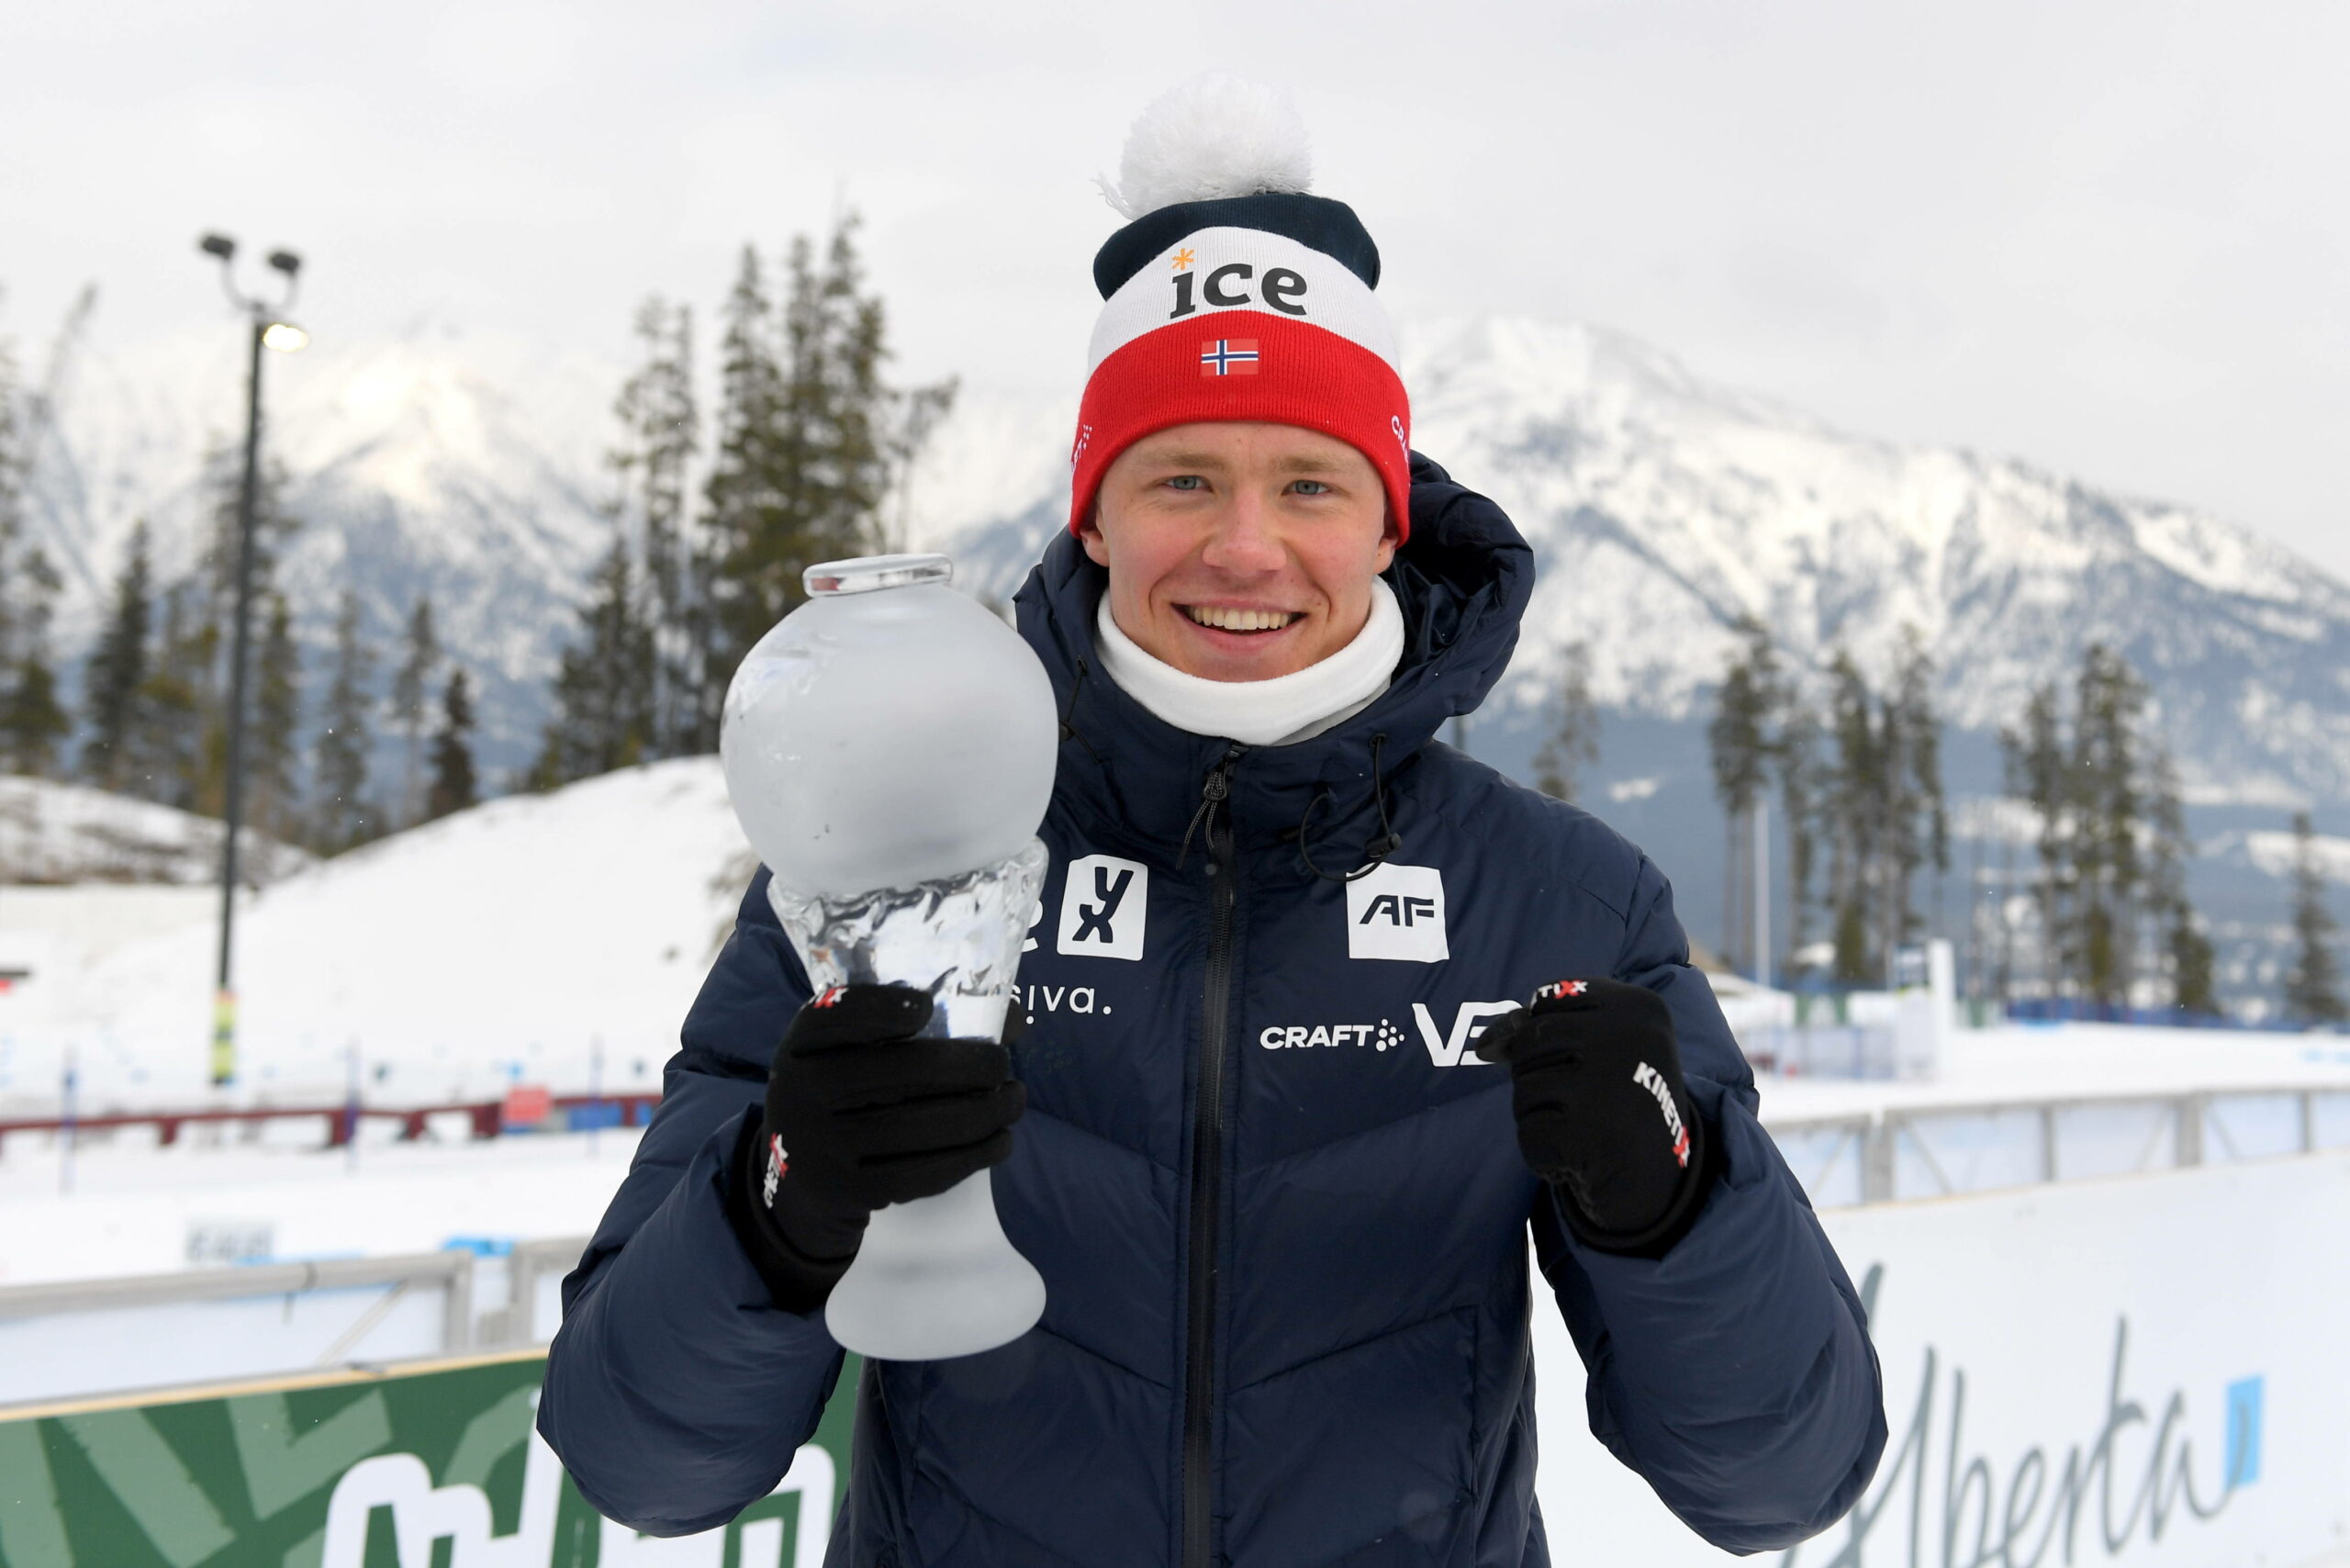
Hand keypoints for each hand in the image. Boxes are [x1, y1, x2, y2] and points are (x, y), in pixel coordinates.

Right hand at [733, 984, 1024, 1310]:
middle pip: (897, 1072)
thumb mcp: (860, 1048)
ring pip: (917, 1127)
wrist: (808, 1172)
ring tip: (1015, 1100)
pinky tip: (1000, 1140)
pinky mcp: (849, 1191)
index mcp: (804, 1043)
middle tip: (1002, 1063)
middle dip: (966, 1065)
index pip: (840, 1014)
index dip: (884, 1008)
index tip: (928, 1006)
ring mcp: (821, 1146)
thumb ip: (924, 1022)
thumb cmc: (852, 1090)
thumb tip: (1011, 1017)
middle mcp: (801, 1092)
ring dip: (983, 1113)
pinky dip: (972, 1156)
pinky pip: (920, 1174)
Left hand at [1473, 977, 1708, 1256]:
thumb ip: (1544, 1028)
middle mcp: (1629, 1038)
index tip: (1582, 1060)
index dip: (1549, 1034)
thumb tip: (1486, 1045)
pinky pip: (1528, 1133)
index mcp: (1638, 1006)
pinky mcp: (1588, 1135)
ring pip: (1524, 1086)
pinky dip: (1544, 1153)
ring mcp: (1609, 1086)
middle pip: (1530, 1040)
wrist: (1660, 1179)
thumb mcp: (1602, 1047)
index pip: (1548, 998)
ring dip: (1540, 1115)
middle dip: (1540, 1075)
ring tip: (1585, 1129)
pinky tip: (1579, 1158)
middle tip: (1586, 1102)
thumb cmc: (1623, 1100)